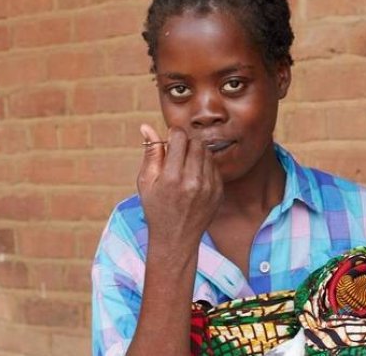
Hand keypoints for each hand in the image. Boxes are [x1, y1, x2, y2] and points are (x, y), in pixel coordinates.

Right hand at [136, 124, 222, 247]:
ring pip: (207, 152)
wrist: (176, 238)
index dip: (174, 134)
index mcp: (172, 178)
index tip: (170, 140)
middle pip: (196, 142)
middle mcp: (193, 181)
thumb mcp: (146, 182)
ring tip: (185, 165)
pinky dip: (205, 165)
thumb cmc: (157, 209)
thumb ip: (151, 153)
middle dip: (186, 142)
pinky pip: (215, 166)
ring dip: (196, 152)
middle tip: (177, 153)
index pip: (180, 138)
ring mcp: (209, 187)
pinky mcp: (219, 191)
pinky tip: (194, 176)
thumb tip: (147, 127)